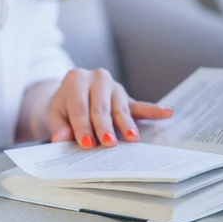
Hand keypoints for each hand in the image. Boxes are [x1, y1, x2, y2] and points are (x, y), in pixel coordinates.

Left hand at [46, 68, 173, 147]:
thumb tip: (60, 138)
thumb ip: (58, 126)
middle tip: (108, 143)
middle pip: (101, 107)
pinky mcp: (126, 97)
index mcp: (76, 79)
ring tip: (131, 138)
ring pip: (120, 108)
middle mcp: (97, 78)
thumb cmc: (63, 107)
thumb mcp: (54, 114)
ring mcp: (114, 87)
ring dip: (126, 124)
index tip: (86, 143)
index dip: (82, 127)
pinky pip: (140, 105)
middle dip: (105, 127)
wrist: (71, 95)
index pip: (79, 107)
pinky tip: (168, 113)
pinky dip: (154, 110)